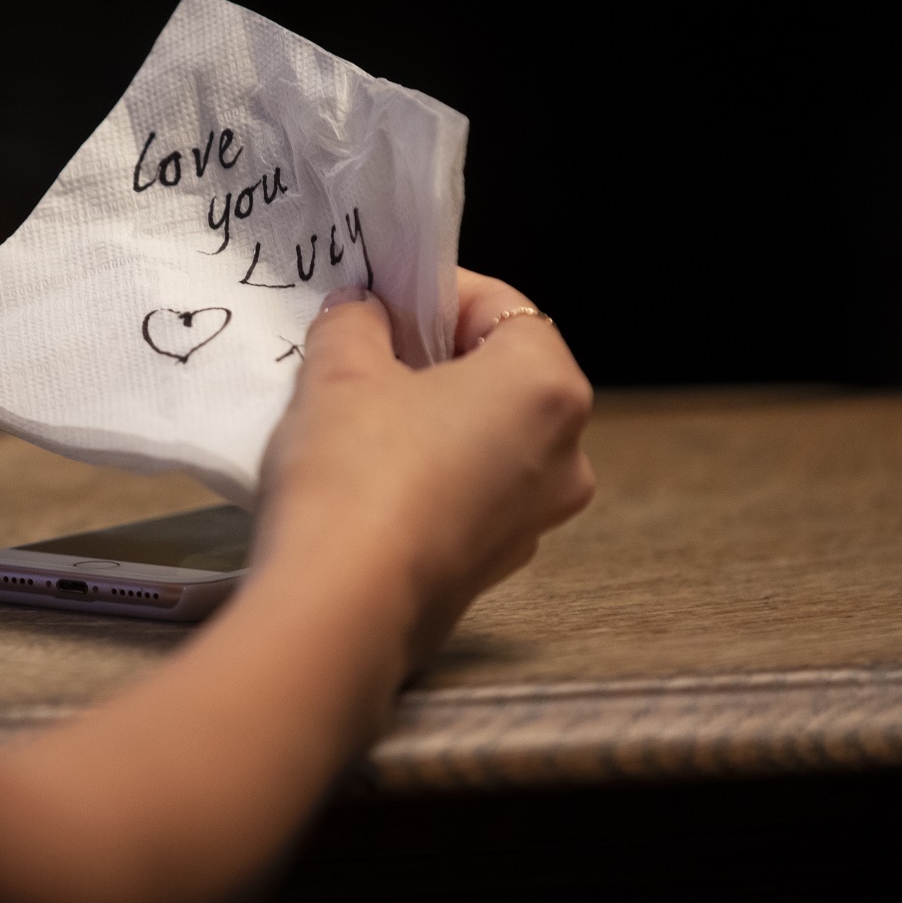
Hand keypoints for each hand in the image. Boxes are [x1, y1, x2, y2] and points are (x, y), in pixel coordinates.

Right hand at [256, 267, 594, 671]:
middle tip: (362, 355)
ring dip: (430, 419)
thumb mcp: (340, 370)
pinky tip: (366, 478)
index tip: (381, 298)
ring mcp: (534, 520)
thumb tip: (363, 310)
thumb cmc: (352, 476)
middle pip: (500, 376)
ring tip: (356, 417)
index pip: (500, 308)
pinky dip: (429, 476)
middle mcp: (563, 456)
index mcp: (547, 388)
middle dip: (432, 359)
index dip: (433, 294)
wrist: (338, 608)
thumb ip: (357, 322)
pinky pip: (468, 495)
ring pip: (486, 439)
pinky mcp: (493, 566)